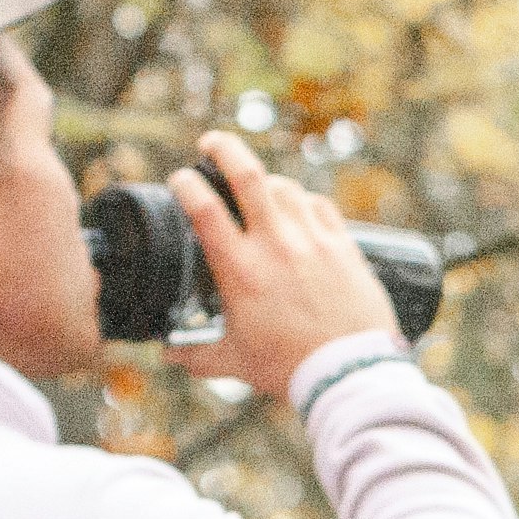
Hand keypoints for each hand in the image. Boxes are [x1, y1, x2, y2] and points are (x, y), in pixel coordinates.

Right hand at [165, 130, 398, 405]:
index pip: (203, 208)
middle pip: (247, 174)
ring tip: (259, 189)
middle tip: (212, 143)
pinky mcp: (345, 247)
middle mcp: (276, 245)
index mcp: (240, 269)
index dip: (186, 184)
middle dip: (224, 148)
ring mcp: (313, 241)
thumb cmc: (291, 369)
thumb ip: (196, 355)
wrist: (351, 375)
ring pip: (285, 187)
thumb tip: (168, 354)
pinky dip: (305, 202)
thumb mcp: (235, 362)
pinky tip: (299, 209)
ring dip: (267, 182)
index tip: (181, 180)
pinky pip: (321, 206)